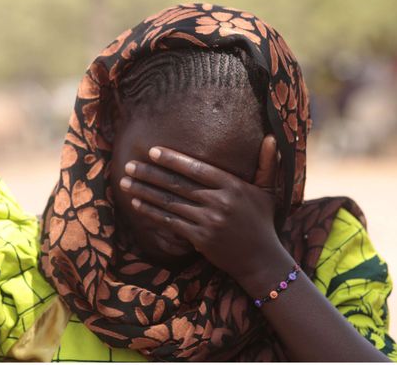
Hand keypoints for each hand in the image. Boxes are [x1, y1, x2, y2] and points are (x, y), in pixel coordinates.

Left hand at [119, 135, 288, 291]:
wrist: (261, 259)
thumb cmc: (262, 222)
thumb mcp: (268, 191)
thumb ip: (267, 164)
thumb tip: (271, 137)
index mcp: (233, 186)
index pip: (197, 168)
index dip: (172, 159)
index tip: (152, 151)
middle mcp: (219, 202)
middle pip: (177, 184)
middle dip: (149, 174)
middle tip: (129, 165)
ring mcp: (208, 221)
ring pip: (169, 203)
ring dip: (144, 192)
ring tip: (125, 183)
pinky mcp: (200, 239)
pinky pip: (170, 223)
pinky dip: (151, 213)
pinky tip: (137, 205)